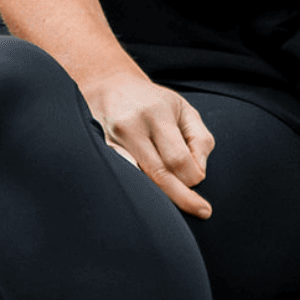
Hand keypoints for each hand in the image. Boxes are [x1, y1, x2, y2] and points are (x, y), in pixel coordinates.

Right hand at [86, 73, 215, 216]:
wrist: (108, 86)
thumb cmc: (153, 102)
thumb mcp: (183, 110)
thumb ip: (200, 139)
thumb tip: (199, 174)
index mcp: (155, 114)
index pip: (178, 160)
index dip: (193, 177)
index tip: (197, 180)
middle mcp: (129, 127)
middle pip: (157, 176)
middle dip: (182, 199)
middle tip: (204, 212)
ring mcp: (107, 141)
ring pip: (136, 182)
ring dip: (156, 198)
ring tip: (170, 212)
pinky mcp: (95, 153)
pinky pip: (118, 180)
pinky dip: (134, 192)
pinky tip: (145, 203)